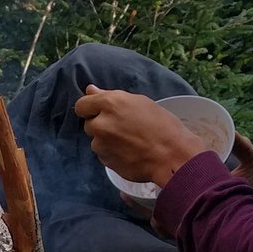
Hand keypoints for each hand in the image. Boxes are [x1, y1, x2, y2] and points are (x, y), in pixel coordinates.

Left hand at [74, 87, 208, 187]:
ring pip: (96, 141)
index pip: (81, 105)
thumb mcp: (139, 102)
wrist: (171, 155)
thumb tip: (89, 90)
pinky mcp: (105, 162)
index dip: (90, 108)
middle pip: (89, 124)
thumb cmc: (161, 125)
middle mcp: (100, 124)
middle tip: (123, 127)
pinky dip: (112, 153)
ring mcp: (101, 145)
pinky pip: (103, 154)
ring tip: (130, 141)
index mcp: (110, 104)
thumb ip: (110, 97)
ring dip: (106, 141)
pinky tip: (129, 152)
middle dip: (101, 125)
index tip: (100, 111)